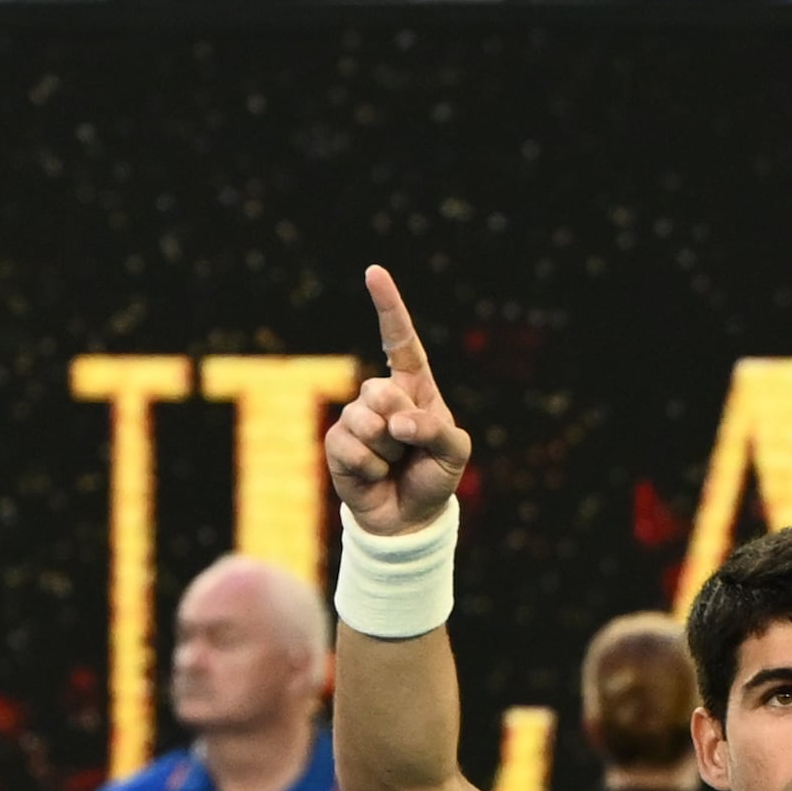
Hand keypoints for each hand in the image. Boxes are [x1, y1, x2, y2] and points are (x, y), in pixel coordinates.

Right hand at [324, 264, 471, 537]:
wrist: (408, 518)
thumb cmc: (434, 477)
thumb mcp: (454, 452)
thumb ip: (436, 429)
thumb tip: (397, 421)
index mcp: (414, 387)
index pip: (400, 340)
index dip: (388, 306)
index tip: (374, 272)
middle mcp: (382, 396)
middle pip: (382, 390)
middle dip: (402, 424)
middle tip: (410, 448)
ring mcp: (356, 418)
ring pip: (366, 420)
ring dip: (387, 450)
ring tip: (393, 463)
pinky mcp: (337, 443)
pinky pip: (351, 446)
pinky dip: (370, 466)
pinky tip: (375, 475)